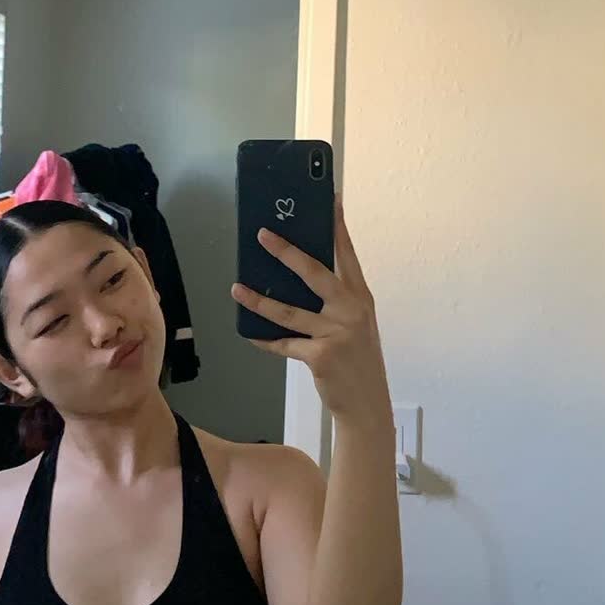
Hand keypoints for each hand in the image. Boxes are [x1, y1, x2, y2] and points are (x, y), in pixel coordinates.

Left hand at [230, 194, 390, 419]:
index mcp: (360, 297)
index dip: (337, 226)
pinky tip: (250, 334)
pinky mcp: (320, 355)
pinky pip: (284, 343)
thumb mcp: (355, 324)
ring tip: (237, 288)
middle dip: (285, 252)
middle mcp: (351, 310)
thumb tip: (295, 280)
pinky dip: (265, 340)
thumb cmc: (358, 360)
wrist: (368, 404)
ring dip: (258, 301)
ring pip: (289, 311)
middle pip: (314, 273)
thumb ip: (335, 302)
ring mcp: (337, 332)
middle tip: (262, 235)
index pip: (347, 254)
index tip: (328, 200)